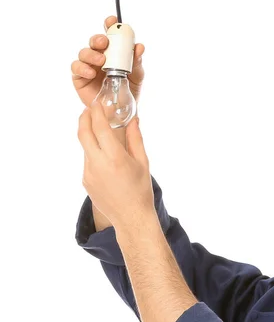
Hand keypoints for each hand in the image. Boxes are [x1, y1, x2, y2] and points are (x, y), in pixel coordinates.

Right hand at [71, 15, 145, 107]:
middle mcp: (99, 56)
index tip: (112, 21)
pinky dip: (82, 67)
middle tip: (104, 43)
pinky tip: (91, 73)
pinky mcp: (79, 77)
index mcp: (113, 53)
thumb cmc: (128, 91)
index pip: (110, 35)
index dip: (110, 25)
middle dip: (98, 39)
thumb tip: (139, 47)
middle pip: (94, 42)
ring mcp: (88, 66)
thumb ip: (137, 62)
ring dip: (91, 54)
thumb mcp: (137, 76)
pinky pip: (76, 67)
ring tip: (101, 61)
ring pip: (84, 52)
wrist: (121, 112)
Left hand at [78, 101, 154, 229]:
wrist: (131, 218)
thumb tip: (133, 120)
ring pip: (85, 147)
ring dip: (91, 137)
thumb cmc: (141, 190)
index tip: (98, 103)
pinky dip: (94, 153)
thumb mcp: (143, 163)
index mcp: (115, 157)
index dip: (97, 112)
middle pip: (83, 133)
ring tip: (102, 134)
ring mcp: (89, 173)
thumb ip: (135, 139)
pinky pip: (87, 161)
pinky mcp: (85, 180)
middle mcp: (98, 163)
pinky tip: (106, 159)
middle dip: (84, 118)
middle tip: (89, 110)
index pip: (100, 127)